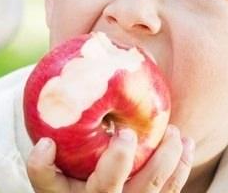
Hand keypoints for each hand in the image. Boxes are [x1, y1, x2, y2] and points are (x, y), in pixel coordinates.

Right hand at [26, 125, 194, 192]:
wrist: (95, 187)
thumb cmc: (77, 151)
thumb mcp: (66, 140)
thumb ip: (68, 109)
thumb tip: (79, 49)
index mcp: (62, 188)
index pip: (44, 180)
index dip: (41, 165)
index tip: (46, 143)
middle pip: (103, 188)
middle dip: (118, 162)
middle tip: (127, 134)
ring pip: (145, 192)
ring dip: (163, 161)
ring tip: (173, 133)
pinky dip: (180, 168)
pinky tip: (185, 143)